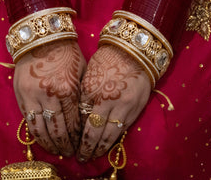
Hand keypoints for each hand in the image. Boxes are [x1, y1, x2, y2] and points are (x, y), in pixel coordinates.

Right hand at [14, 40, 85, 156]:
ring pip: (40, 128)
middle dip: (64, 144)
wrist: (43, 37)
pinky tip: (41, 139)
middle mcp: (49, 95)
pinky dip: (35, 132)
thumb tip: (83, 119)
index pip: (72, 122)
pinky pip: (28, 120)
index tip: (79, 145)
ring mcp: (32, 95)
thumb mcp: (81, 72)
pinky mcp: (20, 94)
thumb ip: (81, 96)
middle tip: (69, 154)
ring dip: (48, 143)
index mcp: (67, 89)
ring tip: (56, 151)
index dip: (75, 137)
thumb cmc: (67, 52)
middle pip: (57, 129)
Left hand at [77, 45, 150, 160]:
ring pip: (112, 134)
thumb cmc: (107, 60)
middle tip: (81, 158)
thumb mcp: (89, 77)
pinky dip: (115, 138)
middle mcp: (109, 101)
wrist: (134, 51)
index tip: (72, 146)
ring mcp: (125, 106)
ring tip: (94, 155)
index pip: (83, 121)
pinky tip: (109, 144)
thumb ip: (84, 99)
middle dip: (88, 148)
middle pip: (97, 132)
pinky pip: (124, 128)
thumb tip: (79, 121)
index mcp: (93, 91)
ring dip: (102, 147)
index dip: (78, 137)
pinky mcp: (137, 108)